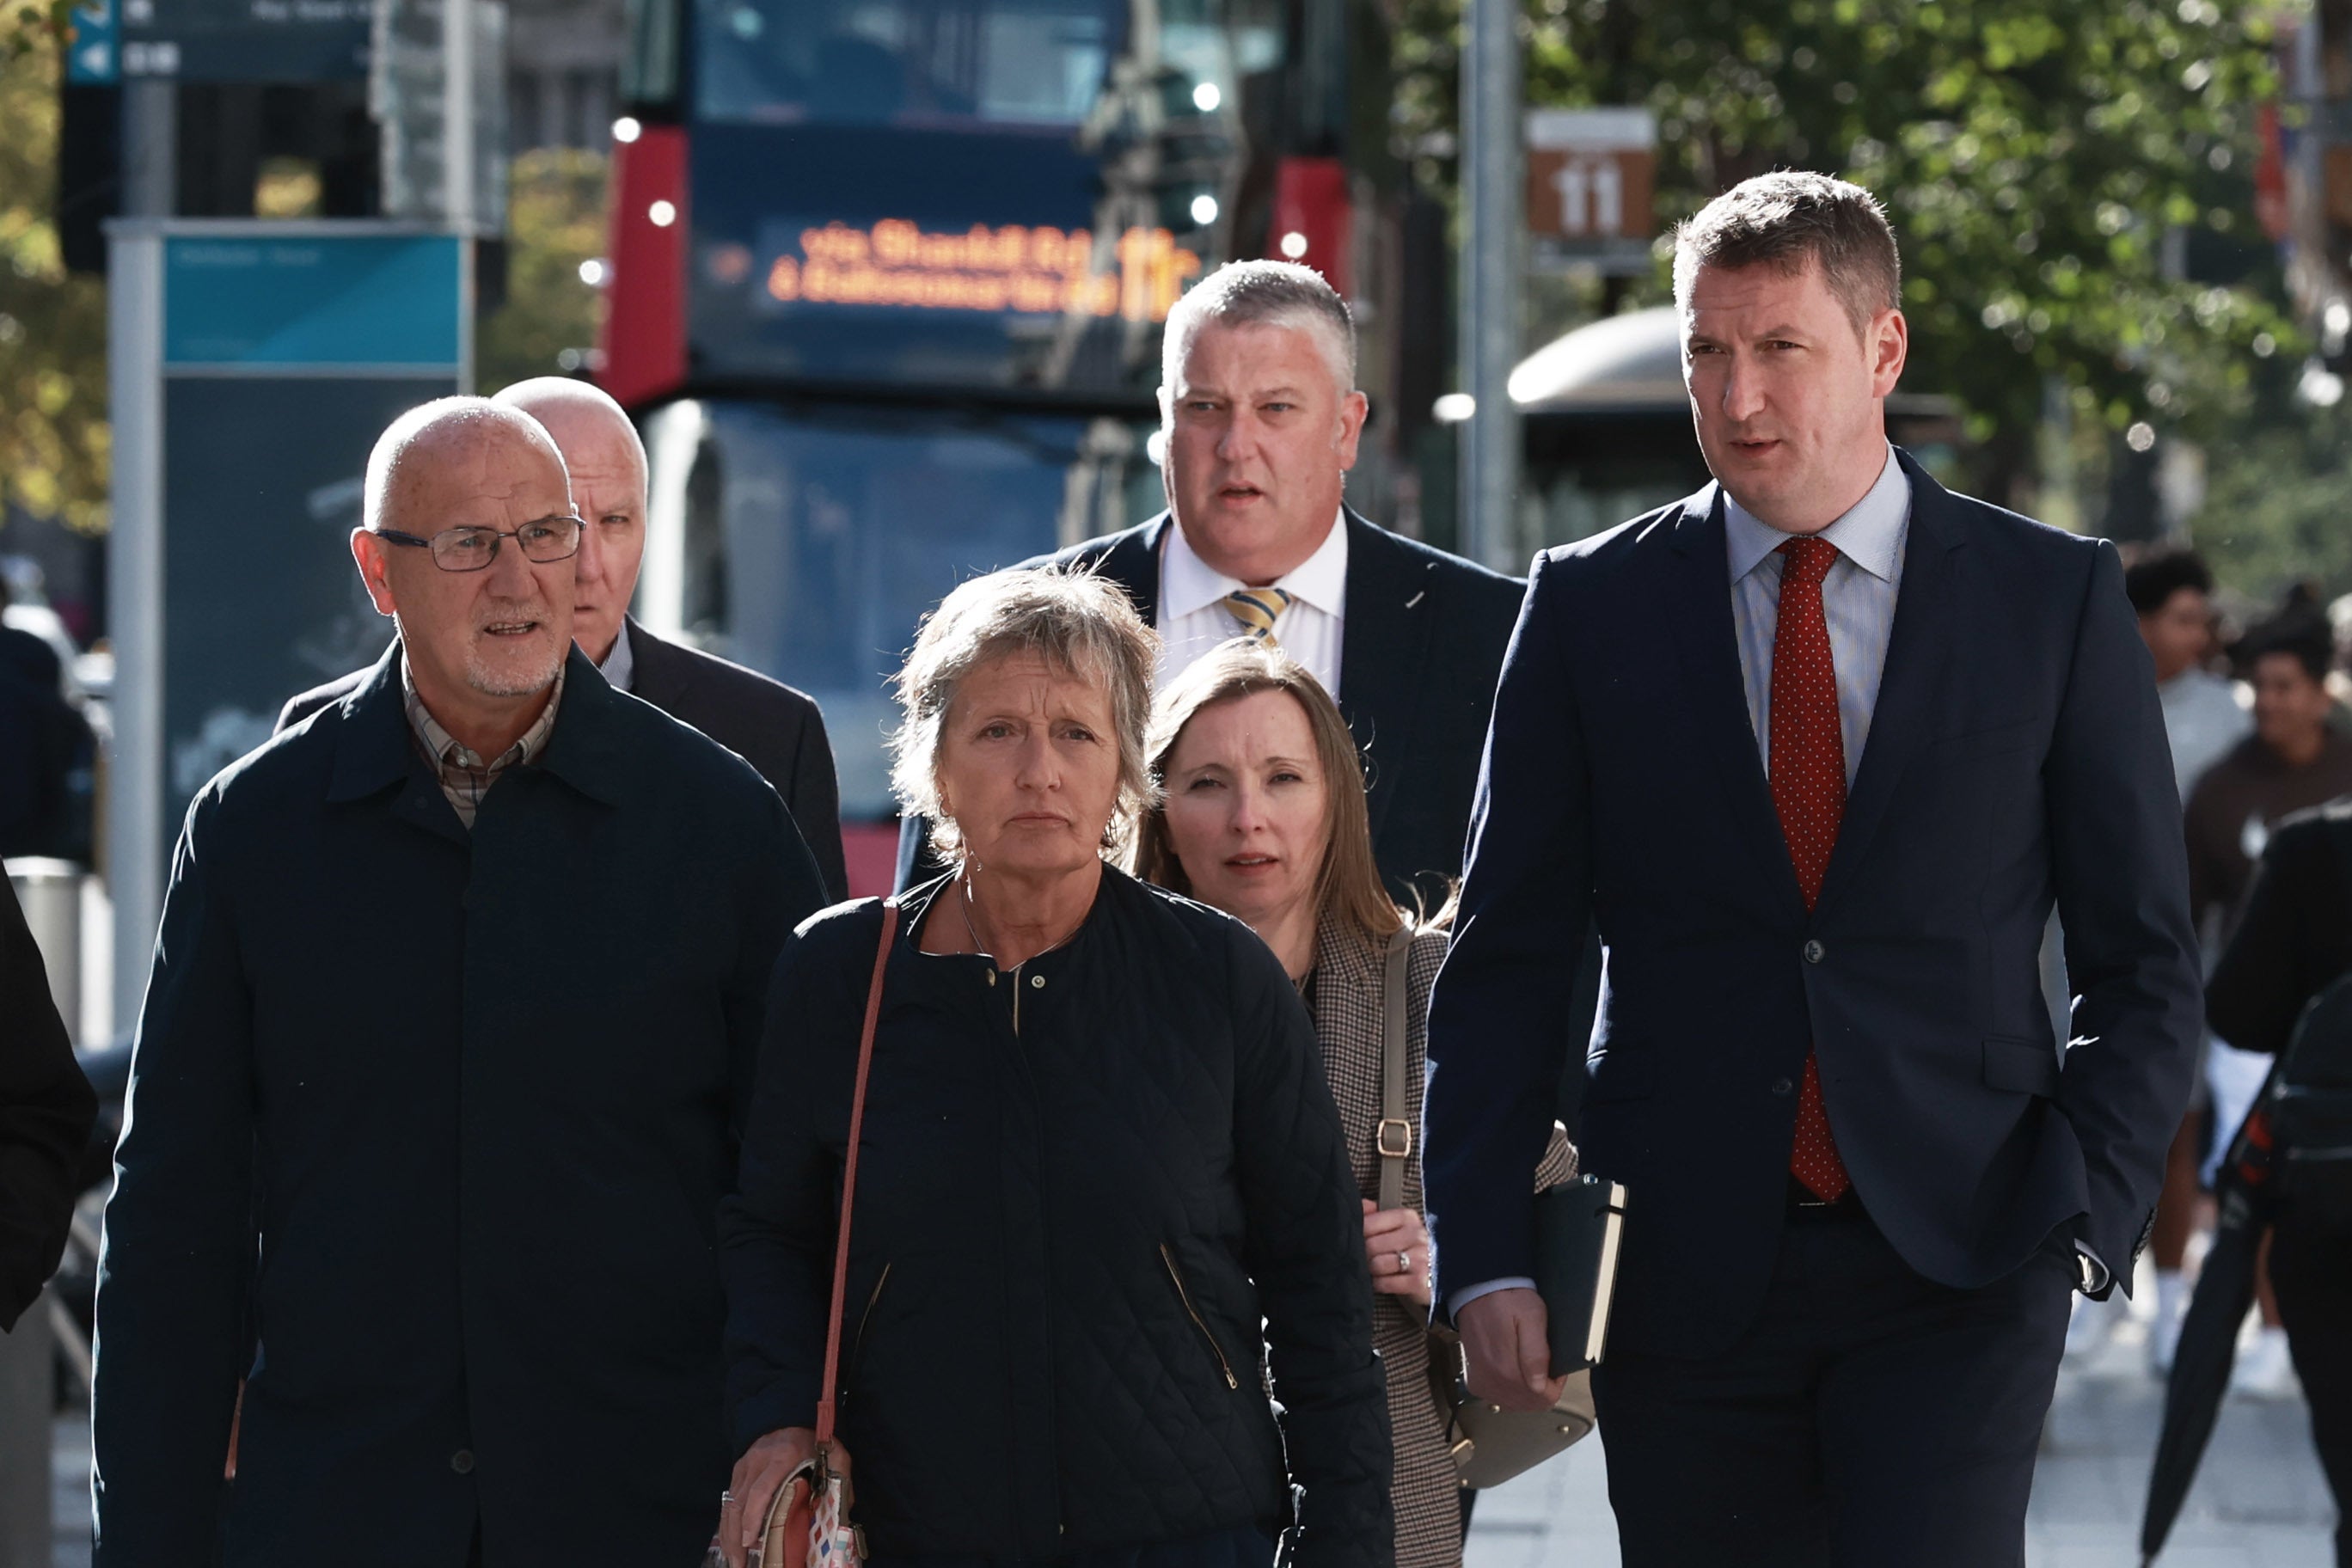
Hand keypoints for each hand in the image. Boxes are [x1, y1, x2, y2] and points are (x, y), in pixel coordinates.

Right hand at [716, 1428, 852, 1567]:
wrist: (792, 1415)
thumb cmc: (815, 1439)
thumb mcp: (834, 1454)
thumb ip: (840, 1480)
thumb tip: (843, 1514)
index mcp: (782, 1457)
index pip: (761, 1491)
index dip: (754, 1518)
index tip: (751, 1542)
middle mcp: (758, 1461)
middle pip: (740, 1503)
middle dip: (736, 1537)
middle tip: (739, 1564)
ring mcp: (744, 1465)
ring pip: (730, 1503)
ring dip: (729, 1534)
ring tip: (734, 1560)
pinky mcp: (738, 1469)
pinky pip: (729, 1499)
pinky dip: (728, 1523)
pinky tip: (731, 1541)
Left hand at [1361, 1199, 1431, 1307]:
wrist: (1435, 1275)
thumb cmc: (1408, 1249)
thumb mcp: (1395, 1228)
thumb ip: (1374, 1214)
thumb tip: (1361, 1206)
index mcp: (1408, 1218)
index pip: (1369, 1223)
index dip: (1358, 1235)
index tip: (1358, 1241)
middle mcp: (1417, 1236)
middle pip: (1372, 1245)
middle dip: (1364, 1255)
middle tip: (1365, 1259)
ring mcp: (1421, 1258)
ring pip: (1378, 1264)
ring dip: (1371, 1270)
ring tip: (1374, 1270)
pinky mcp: (1421, 1281)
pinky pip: (1386, 1283)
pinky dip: (1379, 1284)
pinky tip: (1382, 1281)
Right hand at [1456, 1287, 1567, 1412]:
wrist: (1477, 1291)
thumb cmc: (1506, 1299)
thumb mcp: (1532, 1316)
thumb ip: (1536, 1353)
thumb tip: (1539, 1385)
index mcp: (1506, 1368)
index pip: (1543, 1398)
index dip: (1555, 1384)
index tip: (1555, 1366)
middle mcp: (1490, 1381)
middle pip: (1530, 1404)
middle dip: (1543, 1389)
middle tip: (1544, 1364)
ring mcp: (1481, 1383)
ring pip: (1516, 1404)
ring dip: (1528, 1391)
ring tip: (1530, 1366)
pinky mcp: (1475, 1381)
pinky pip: (1500, 1398)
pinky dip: (1512, 1391)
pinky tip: (1516, 1372)